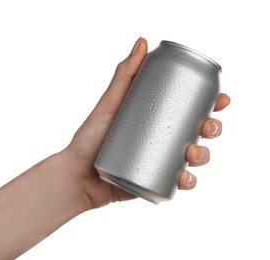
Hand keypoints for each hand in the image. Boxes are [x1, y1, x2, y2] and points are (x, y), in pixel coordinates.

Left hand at [66, 37, 229, 208]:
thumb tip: (143, 41)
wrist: (76, 176)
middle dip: (211, 130)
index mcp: (154, 119)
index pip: (188, 110)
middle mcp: (159, 139)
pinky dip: (188, 182)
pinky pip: (177, 183)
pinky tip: (185, 178)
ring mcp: (157, 161)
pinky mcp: (153, 182)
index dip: (210, 105)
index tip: (221, 101)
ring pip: (192, 159)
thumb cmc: (88, 138)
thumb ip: (124, 74)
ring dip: (203, 156)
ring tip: (192, 153)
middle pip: (196, 133)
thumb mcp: (109, 103)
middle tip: (208, 127)